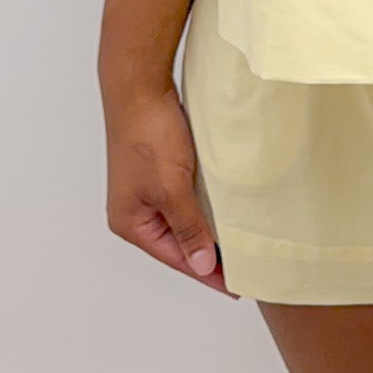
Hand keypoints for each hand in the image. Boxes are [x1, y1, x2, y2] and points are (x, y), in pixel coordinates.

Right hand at [103, 79, 236, 294]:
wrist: (140, 86)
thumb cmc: (148, 134)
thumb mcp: (171, 188)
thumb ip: (187, 227)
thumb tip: (201, 264)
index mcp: (130, 222)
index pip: (175, 258)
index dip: (206, 272)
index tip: (234, 286)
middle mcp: (135, 210)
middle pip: (176, 243)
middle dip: (206, 254)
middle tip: (242, 267)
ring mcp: (146, 190)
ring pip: (182, 220)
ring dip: (207, 229)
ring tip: (237, 244)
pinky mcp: (159, 171)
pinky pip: (184, 199)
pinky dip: (204, 207)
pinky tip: (224, 211)